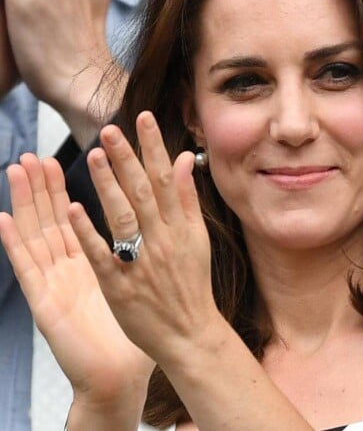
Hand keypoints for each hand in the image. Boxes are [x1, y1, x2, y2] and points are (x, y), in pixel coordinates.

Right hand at [0, 154, 153, 406]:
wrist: (122, 371)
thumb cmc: (138, 323)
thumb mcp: (146, 274)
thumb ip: (156, 237)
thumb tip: (172, 204)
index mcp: (94, 258)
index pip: (82, 212)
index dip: (77, 184)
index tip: (75, 151)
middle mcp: (71, 265)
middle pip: (54, 217)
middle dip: (46, 185)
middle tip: (36, 153)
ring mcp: (56, 282)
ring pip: (38, 233)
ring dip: (26, 201)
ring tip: (17, 170)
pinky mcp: (45, 303)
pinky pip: (29, 270)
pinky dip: (16, 244)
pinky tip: (5, 220)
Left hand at [67, 111, 219, 365]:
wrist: (189, 332)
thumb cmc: (193, 284)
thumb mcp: (198, 238)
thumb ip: (188, 198)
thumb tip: (184, 160)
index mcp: (180, 227)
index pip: (166, 179)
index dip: (154, 148)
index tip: (143, 119)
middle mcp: (162, 239)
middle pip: (143, 192)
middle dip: (127, 158)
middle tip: (110, 128)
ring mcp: (140, 262)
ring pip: (123, 217)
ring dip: (108, 185)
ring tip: (94, 155)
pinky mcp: (120, 285)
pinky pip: (103, 255)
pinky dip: (88, 232)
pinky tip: (73, 208)